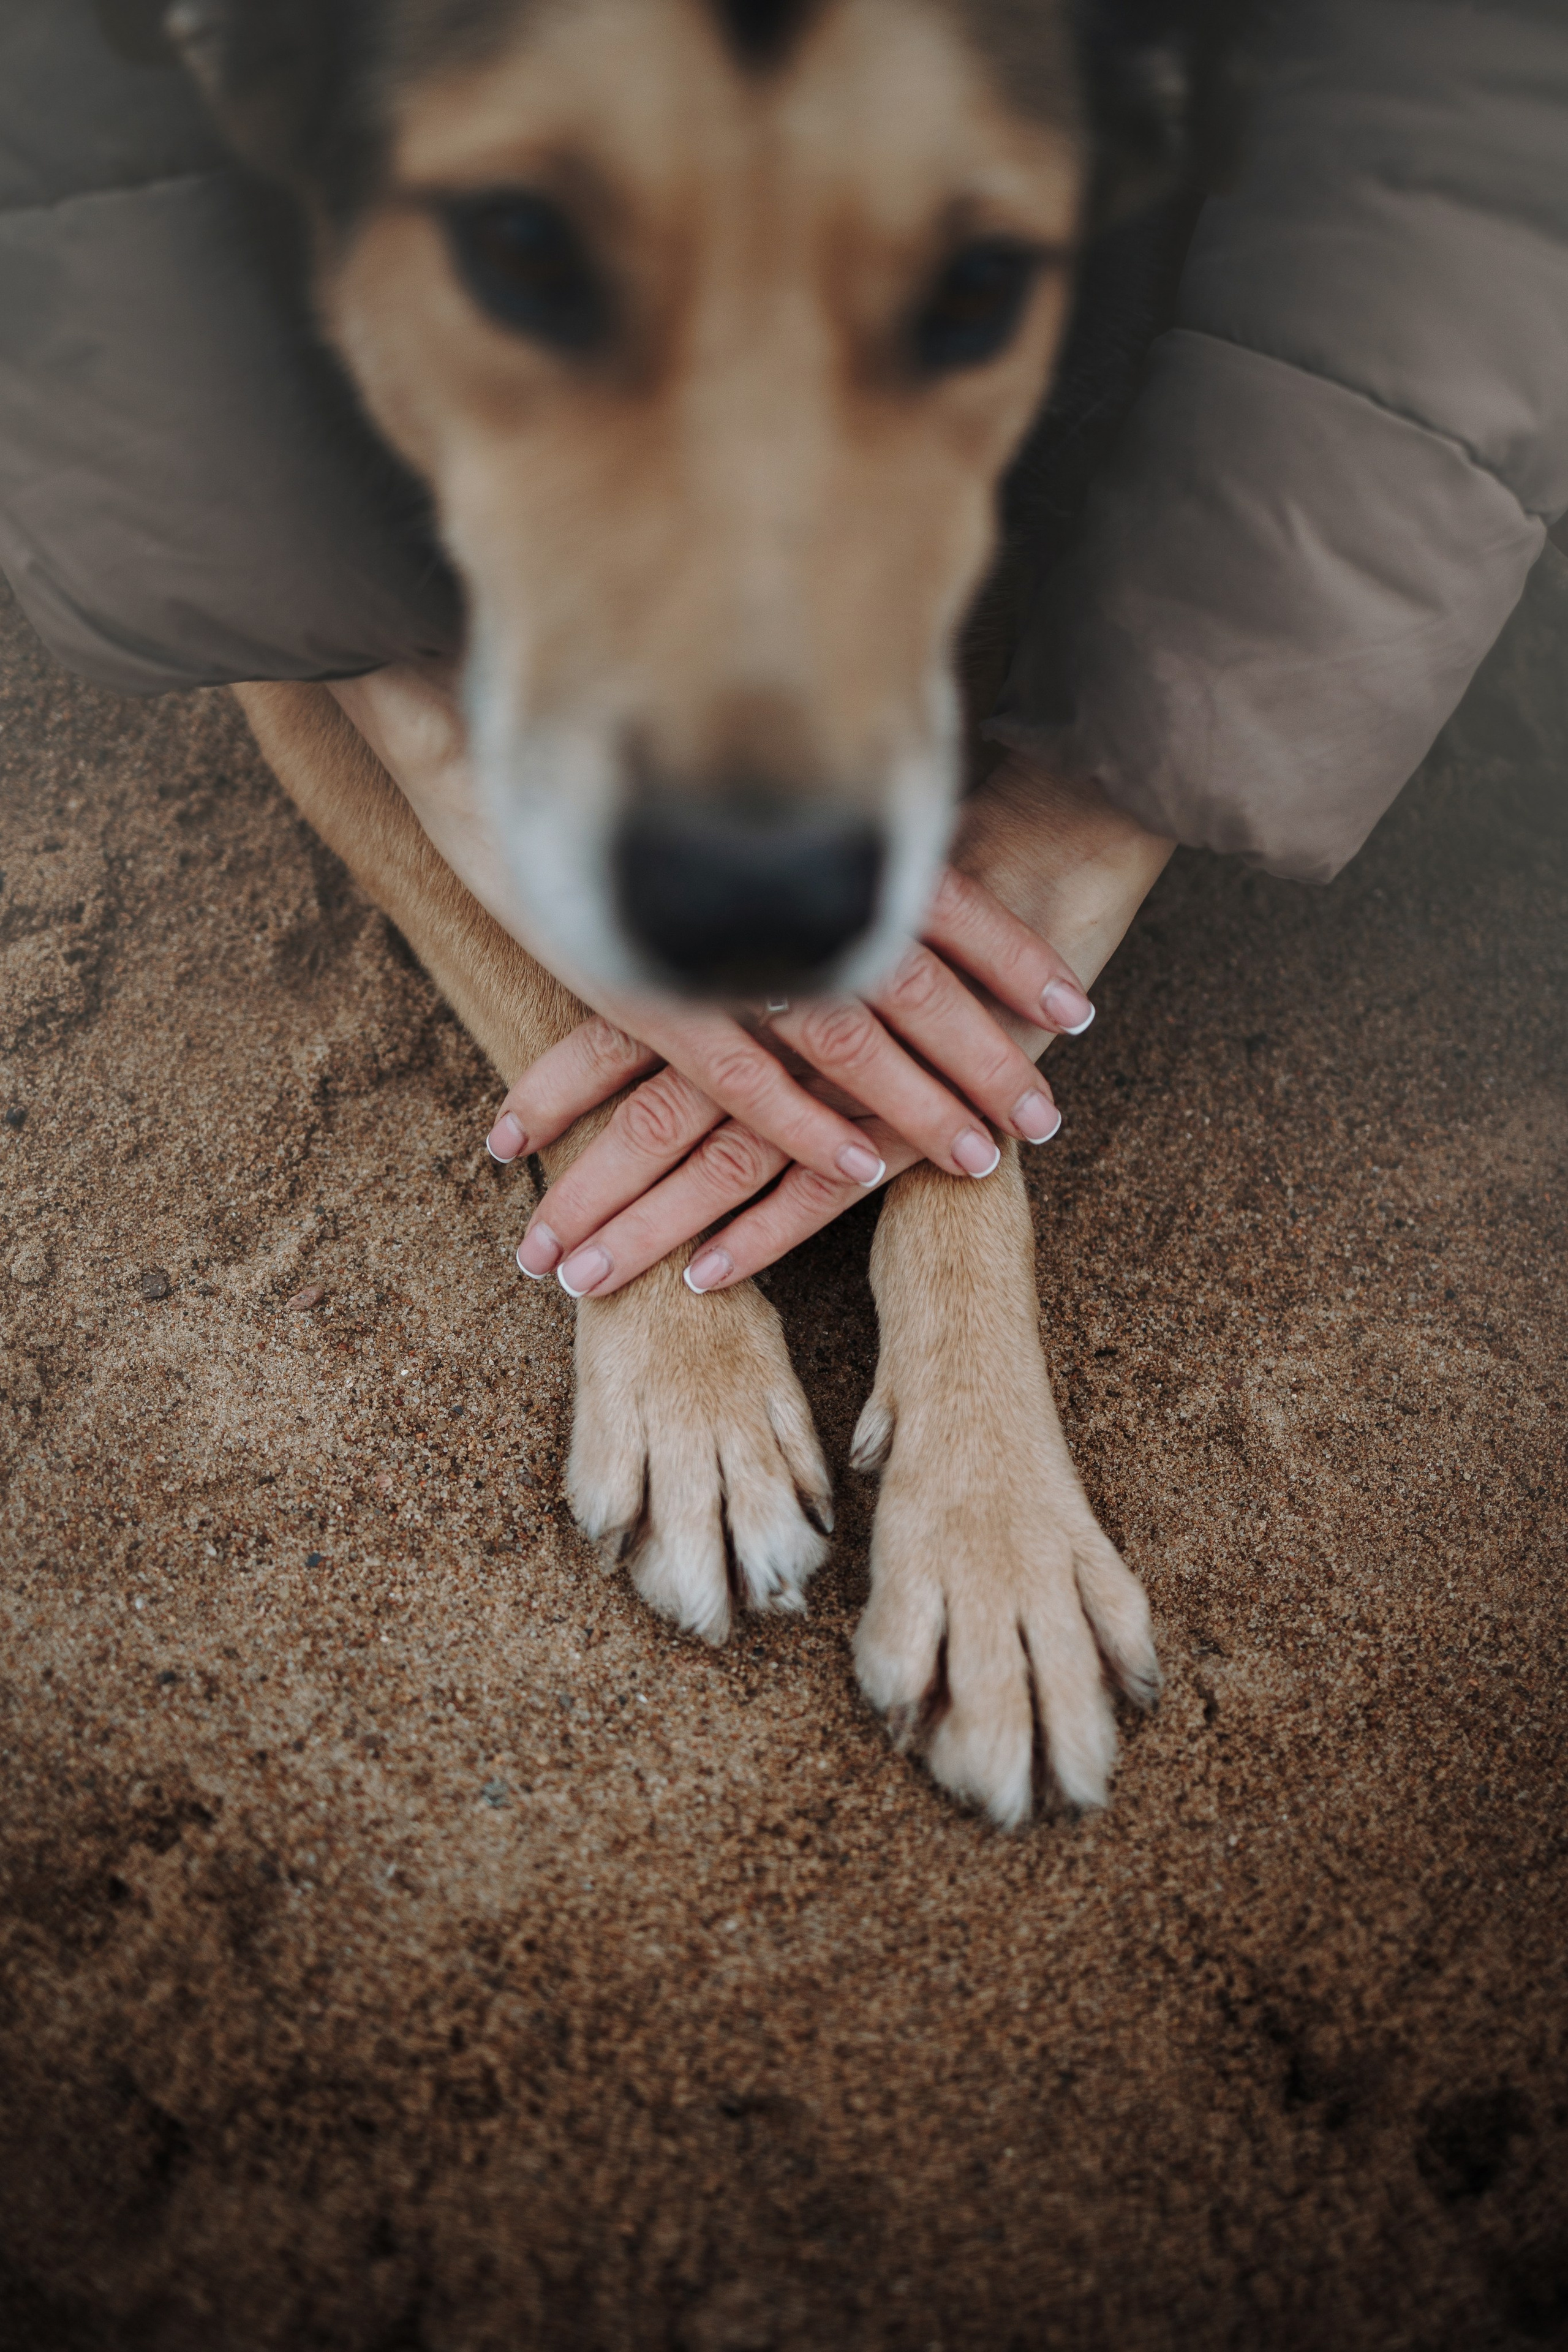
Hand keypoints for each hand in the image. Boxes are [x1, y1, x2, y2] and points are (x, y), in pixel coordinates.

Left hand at [484, 865, 1096, 1298]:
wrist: (1017, 874)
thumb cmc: (887, 894)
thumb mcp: (787, 908)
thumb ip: (712, 945)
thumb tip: (618, 968)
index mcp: (730, 969)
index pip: (614, 1035)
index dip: (552, 1093)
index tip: (496, 1148)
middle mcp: (767, 1022)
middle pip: (652, 1118)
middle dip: (585, 1194)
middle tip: (529, 1261)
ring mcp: (830, 1075)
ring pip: (720, 1161)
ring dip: (650, 1230)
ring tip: (585, 1287)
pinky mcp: (899, 1116)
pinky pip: (819, 1188)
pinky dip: (761, 1234)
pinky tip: (706, 1280)